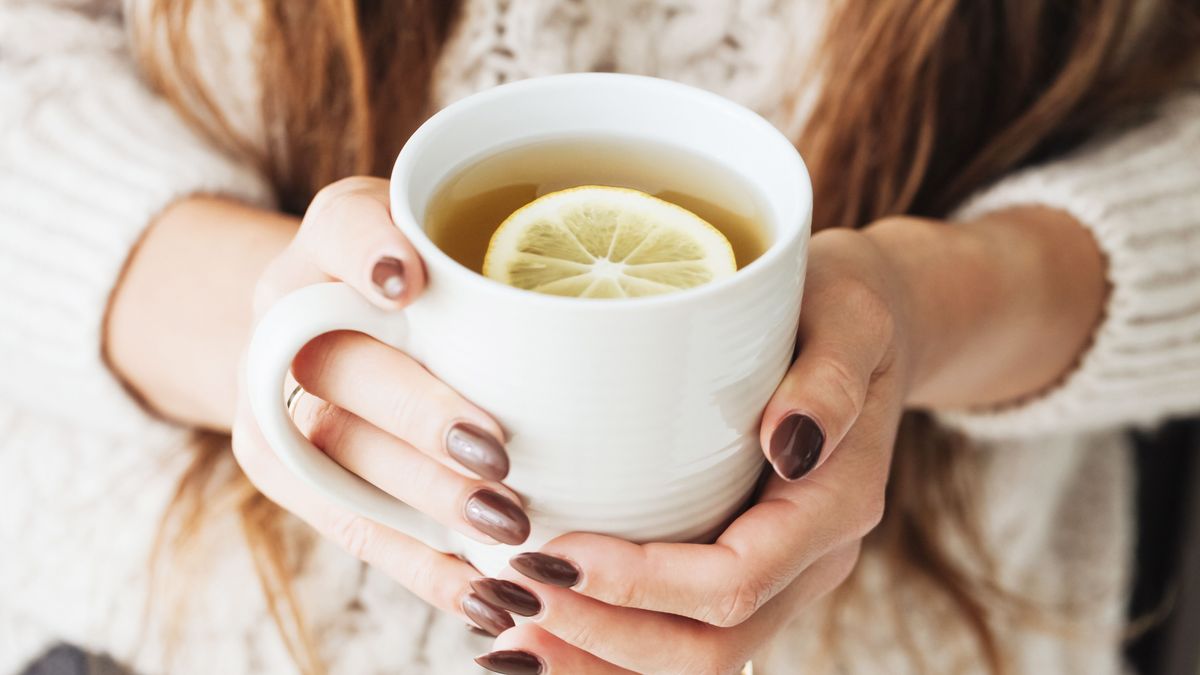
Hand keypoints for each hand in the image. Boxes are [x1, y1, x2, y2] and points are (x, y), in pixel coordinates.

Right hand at [230, 177, 528, 635]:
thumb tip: (661, 309)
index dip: (366, 253)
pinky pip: (348, 523)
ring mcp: (276, 394)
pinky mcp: (288, 469)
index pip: (339, 226)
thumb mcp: (464, 249)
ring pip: (340, 453)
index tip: (405, 283)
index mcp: (334, 238)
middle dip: (420, 416)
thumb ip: (517, 262)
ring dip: (425, 499)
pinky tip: (482, 594)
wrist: (335, 329)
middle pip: (342, 365)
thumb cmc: (435, 286)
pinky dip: (420, 565)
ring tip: (507, 533)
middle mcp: (289, 311)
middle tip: (498, 458)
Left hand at [469, 226, 913, 673]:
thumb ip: (829, 379)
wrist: (862, 334)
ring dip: (598, 660)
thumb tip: (791, 444)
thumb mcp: (849, 316)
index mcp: (835, 507)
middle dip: (603, 637)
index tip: (553, 552)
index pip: (738, 579)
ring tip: (508, 639)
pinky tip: (541, 627)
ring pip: (694, 658)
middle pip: (711, 647)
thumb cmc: (841, 310)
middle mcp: (810, 560)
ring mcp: (779, 576)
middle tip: (510, 598)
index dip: (641, 583)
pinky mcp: (741, 568)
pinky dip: (610, 646)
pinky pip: (681, 633)